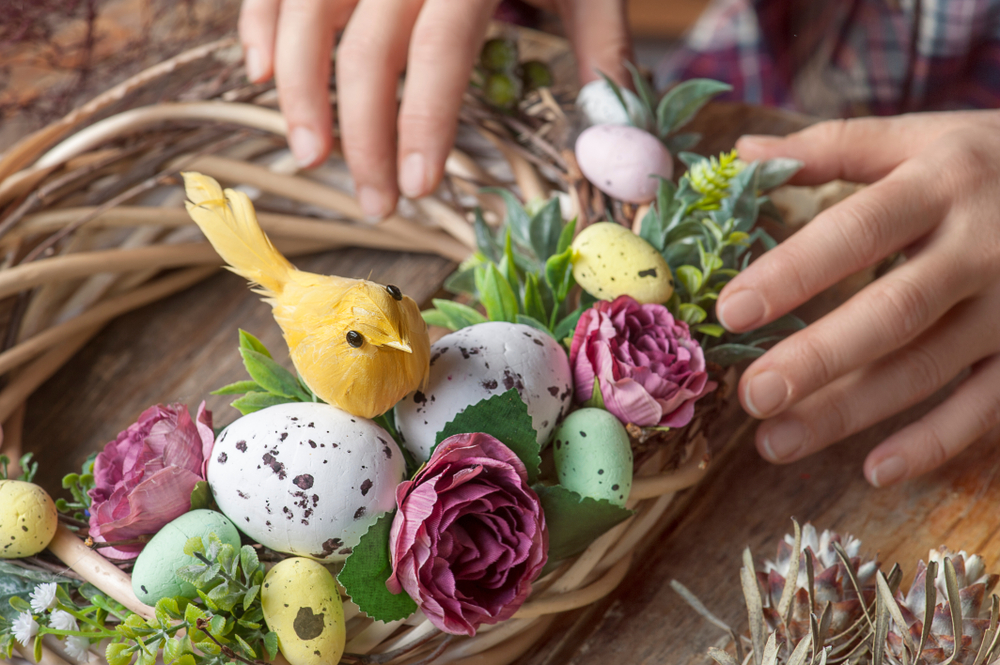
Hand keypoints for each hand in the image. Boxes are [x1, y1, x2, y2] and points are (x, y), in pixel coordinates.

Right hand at [238, 0, 631, 217]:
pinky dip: (260, 24)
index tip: (418, 188)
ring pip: (307, 14)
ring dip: (299, 92)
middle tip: (374, 203)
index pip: (439, 50)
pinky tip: (261, 76)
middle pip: (367, 50)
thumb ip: (602, 48)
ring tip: (309, 156)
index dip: (422, 122)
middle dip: (364, 136)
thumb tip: (616, 145)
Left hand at [717, 111, 999, 485]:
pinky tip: (875, 470)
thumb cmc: (992, 163)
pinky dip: (935, 442)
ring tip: (775, 443)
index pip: (857, 230)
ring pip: (927, 368)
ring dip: (850, 412)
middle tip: (752, 396)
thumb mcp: (923, 137)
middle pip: (893, 312)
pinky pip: (988, 406)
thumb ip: (834, 147)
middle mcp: (982, 249)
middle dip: (818, 359)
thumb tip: (741, 154)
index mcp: (941, 184)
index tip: (730, 311)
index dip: (794, 272)